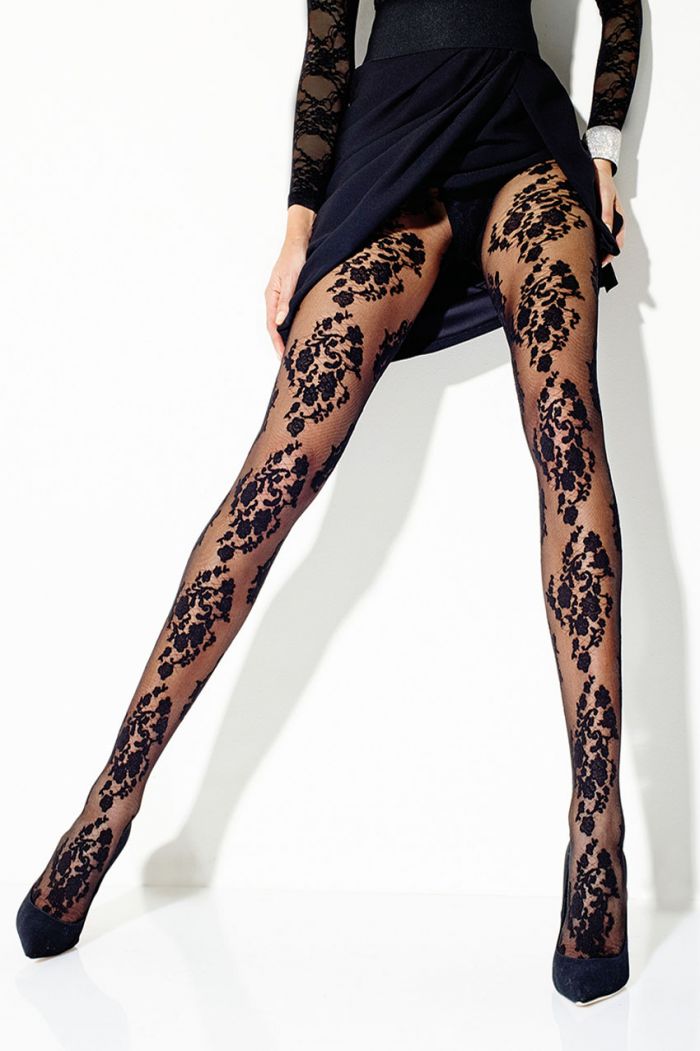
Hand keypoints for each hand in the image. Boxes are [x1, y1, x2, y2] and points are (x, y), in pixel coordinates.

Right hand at [265, 205, 315, 359]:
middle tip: (290, 363)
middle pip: (276, 329)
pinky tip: (301, 334)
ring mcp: (282, 298)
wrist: (300, 240)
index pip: (272, 327)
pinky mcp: (291, 296)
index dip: (277, 344)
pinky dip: (294, 327)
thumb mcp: (292, 279)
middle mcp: (275, 300)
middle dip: (282, 346)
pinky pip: (290, 316)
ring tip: (296, 354)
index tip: (283, 359)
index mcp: (271, 297)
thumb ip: (287, 301)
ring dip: (288, 338)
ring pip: (283, 323)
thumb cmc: (295, 256)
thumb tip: (280, 322)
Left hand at [592, 157, 624, 266]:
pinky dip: (586, 240)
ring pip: (599, 240)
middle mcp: (611, 223)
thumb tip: (608, 230)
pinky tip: (577, 244)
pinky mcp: (593, 219)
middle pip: (607, 245)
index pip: (617, 244)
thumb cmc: (604, 183)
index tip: (600, 264)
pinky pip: (591, 233)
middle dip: (599, 256)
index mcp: (618, 220)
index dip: (610, 256)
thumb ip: (606, 213)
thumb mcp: (605, 197)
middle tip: (587, 266)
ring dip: (592, 249)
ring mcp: (602, 222)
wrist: (595, 170)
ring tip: (581, 258)